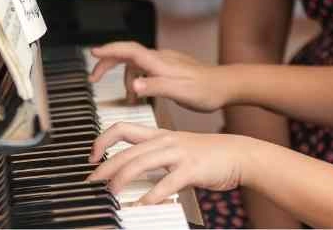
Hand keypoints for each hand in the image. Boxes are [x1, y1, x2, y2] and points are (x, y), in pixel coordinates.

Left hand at [86, 122, 251, 204]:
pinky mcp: (191, 169)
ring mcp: (179, 153)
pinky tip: (141, 205)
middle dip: (105, 165)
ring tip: (111, 192)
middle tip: (92, 180)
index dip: (103, 140)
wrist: (241, 153)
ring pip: (141, 162)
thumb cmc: (210, 155)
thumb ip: (157, 158)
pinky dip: (150, 196)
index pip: (123, 128)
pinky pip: (166, 183)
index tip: (91, 155)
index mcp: (160, 134)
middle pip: (127, 149)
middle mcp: (166, 141)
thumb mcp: (178, 150)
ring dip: (122, 179)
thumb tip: (135, 173)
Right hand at [89, 41, 229, 111]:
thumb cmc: (206, 91)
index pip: (129, 51)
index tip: (93, 53)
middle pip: (127, 54)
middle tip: (94, 77)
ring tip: (127, 99)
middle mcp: (161, 59)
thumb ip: (155, 87)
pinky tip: (142, 95)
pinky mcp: (171, 69)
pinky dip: (138, 81)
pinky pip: (147, 70)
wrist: (227, 87)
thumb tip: (134, 85)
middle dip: (108, 64)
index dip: (109, 51)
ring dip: (126, 79)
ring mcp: (166, 63)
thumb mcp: (179, 92)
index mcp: (159, 63)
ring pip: (136, 65)